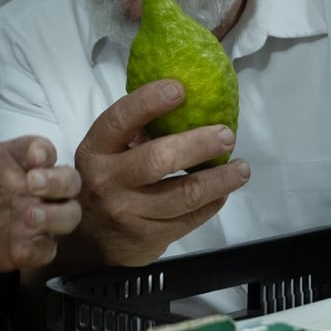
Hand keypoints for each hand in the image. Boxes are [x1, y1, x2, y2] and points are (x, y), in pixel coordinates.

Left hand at [0, 134, 81, 278]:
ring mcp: (40, 219)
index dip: (44, 152)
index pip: (43, 150)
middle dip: (58, 181)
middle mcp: (38, 188)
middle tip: (34, 183)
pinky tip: (20, 246)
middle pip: (70, 180)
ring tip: (29, 215)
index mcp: (21, 162)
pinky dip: (39, 247)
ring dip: (55, 215)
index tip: (34, 157)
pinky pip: (49, 249)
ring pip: (70, 214)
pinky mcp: (34, 248)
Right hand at [64, 79, 249, 269]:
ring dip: (220, 179)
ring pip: (185, 194)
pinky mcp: (149, 237)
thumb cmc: (104, 182)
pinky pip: (190, 218)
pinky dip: (213, 203)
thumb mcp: (105, 154)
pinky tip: (223, 191)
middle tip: (227, 135)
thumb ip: (134, 132)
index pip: (120, 120)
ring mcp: (129, 212)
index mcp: (96, 150)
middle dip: (199, 144)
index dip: (149, 102)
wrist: (89, 241)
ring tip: (241, 168)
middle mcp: (108, 180)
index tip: (180, 89)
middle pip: (159, 159)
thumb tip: (185, 103)